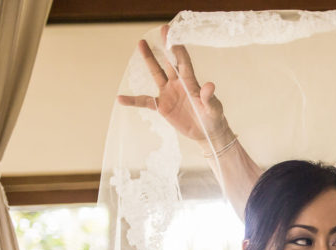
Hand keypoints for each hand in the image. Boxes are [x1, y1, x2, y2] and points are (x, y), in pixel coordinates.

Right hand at [117, 25, 231, 146]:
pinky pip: (145, 101)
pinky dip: (133, 100)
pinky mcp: (162, 106)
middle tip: (162, 30)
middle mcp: (178, 84)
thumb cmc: (214, 119)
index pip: (183, 62)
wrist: (207, 133)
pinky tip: (121, 98)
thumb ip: (210, 98)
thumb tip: (209, 85)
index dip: (178, 48)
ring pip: (156, 74)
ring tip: (140, 43)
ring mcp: (169, 93)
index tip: (171, 34)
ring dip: (149, 59)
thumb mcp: (214, 109)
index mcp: (191, 83)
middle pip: (169, 62)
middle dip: (164, 46)